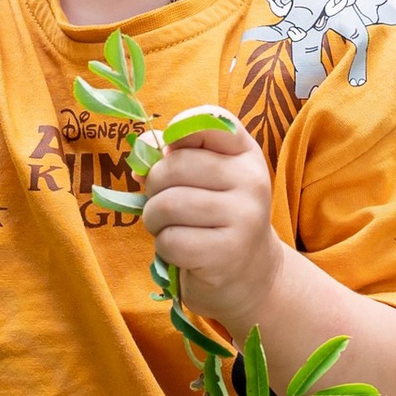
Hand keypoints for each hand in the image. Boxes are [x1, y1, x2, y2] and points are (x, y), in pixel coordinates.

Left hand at [139, 122, 285, 336]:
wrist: (250, 273)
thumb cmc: (217, 218)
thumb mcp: (204, 179)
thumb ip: (174, 155)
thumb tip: (144, 146)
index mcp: (245, 153)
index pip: (209, 121)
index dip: (178, 132)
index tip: (170, 152)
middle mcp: (251, 180)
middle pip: (175, 166)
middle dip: (154, 187)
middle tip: (163, 202)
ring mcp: (244, 217)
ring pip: (168, 204)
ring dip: (154, 220)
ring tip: (168, 227)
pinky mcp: (227, 252)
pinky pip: (171, 240)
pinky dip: (164, 247)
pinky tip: (181, 250)